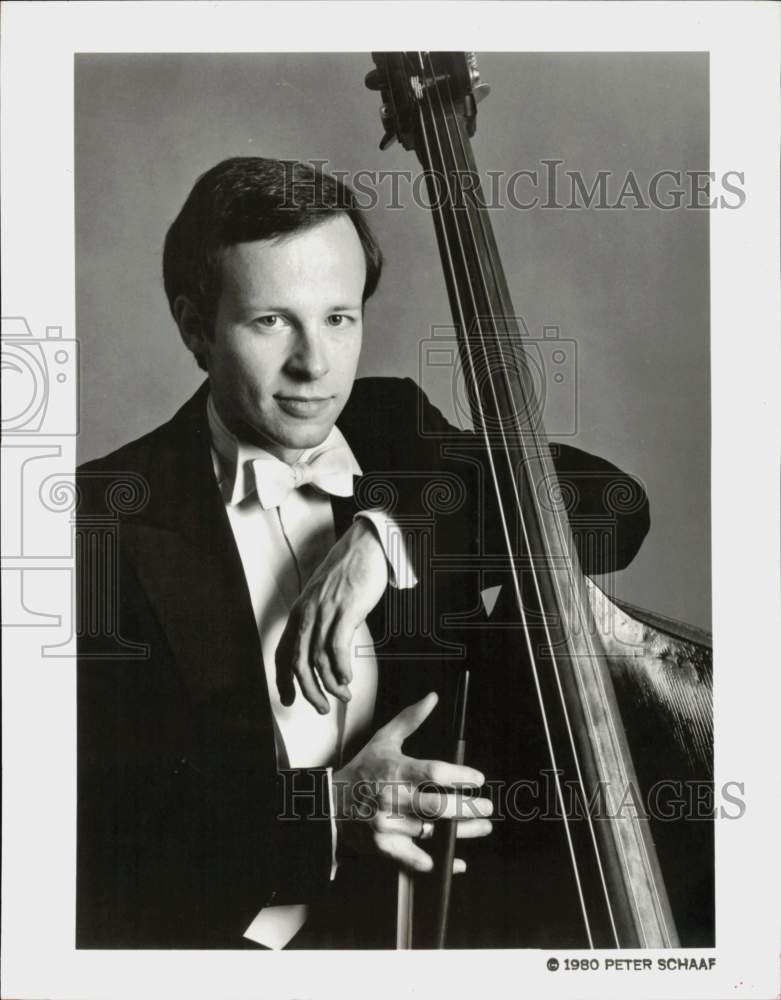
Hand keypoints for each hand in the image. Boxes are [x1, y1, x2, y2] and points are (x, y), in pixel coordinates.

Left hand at [276, 518, 388, 713]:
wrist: (366, 545)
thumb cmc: (349, 571)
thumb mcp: (326, 599)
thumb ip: (321, 622)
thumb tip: (325, 650)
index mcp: (300, 613)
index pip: (283, 653)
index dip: (283, 681)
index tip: (289, 701)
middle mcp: (307, 614)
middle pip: (298, 663)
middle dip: (309, 692)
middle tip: (322, 709)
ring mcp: (325, 611)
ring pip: (318, 659)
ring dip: (331, 684)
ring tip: (344, 695)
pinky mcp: (346, 609)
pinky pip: (337, 647)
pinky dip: (342, 667)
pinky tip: (348, 677)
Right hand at [332, 692, 492, 873]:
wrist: (331, 803)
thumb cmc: (362, 770)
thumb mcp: (384, 740)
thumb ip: (410, 720)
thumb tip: (432, 698)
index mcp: (395, 770)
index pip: (434, 773)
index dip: (459, 776)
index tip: (477, 779)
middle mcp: (393, 798)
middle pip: (438, 807)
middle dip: (468, 808)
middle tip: (487, 806)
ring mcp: (388, 825)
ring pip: (433, 833)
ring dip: (462, 833)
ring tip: (482, 827)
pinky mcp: (384, 847)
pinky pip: (416, 859)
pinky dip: (440, 862)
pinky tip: (458, 860)